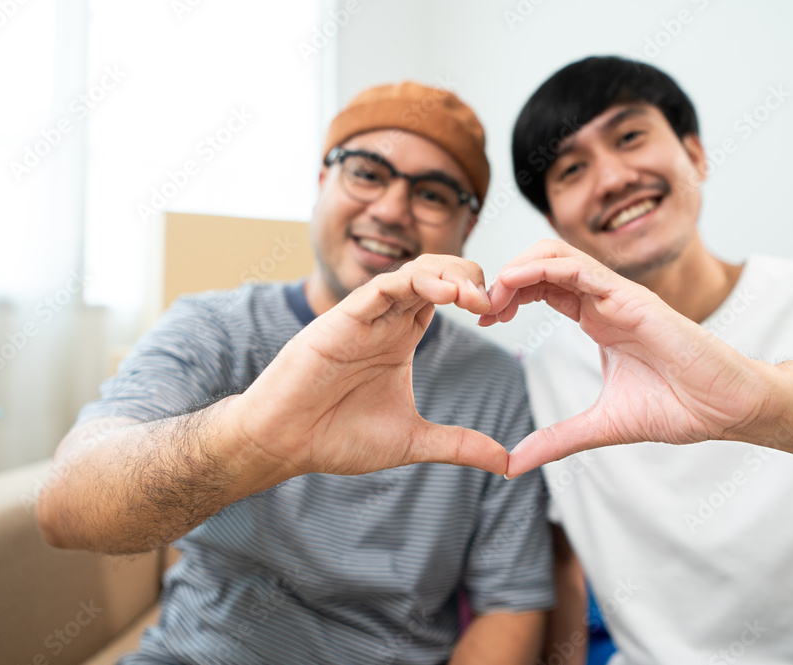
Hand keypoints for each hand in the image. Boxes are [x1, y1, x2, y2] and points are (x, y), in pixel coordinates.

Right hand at [230, 254, 508, 480]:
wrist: (285, 444)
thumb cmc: (336, 437)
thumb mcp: (412, 442)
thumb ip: (459, 445)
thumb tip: (507, 464)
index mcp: (401, 337)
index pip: (446, 296)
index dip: (477, 295)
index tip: (502, 313)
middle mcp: (385, 319)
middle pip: (436, 274)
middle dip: (470, 278)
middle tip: (495, 302)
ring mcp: (364, 316)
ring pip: (413, 273)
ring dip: (448, 275)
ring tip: (475, 295)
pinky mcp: (341, 319)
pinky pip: (381, 287)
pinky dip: (414, 283)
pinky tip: (444, 293)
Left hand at [481, 240, 775, 477]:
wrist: (728, 409)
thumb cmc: (679, 407)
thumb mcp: (601, 426)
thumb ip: (556, 440)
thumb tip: (511, 464)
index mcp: (596, 317)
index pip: (541, 286)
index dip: (507, 295)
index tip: (482, 320)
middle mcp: (604, 299)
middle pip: (541, 263)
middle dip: (504, 278)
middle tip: (479, 307)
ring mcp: (619, 295)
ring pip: (556, 254)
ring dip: (516, 268)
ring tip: (492, 296)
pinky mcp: (634, 299)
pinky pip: (582, 268)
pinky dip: (542, 268)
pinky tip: (514, 283)